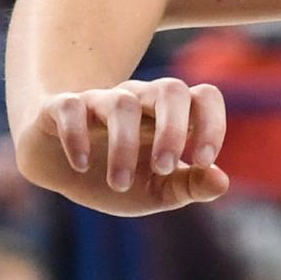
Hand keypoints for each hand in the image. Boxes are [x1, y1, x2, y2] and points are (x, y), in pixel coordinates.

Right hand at [16, 78, 229, 217]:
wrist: (58, 171)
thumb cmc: (117, 175)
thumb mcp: (155, 190)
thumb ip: (189, 186)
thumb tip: (222, 182)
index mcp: (169, 115)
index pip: (204, 97)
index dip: (212, 123)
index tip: (204, 162)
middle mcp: (140, 99)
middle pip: (170, 89)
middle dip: (172, 130)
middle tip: (163, 168)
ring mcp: (101, 100)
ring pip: (122, 104)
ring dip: (124, 146)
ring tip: (119, 184)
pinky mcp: (61, 107)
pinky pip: (71, 107)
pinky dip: (77, 135)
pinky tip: (82, 165)